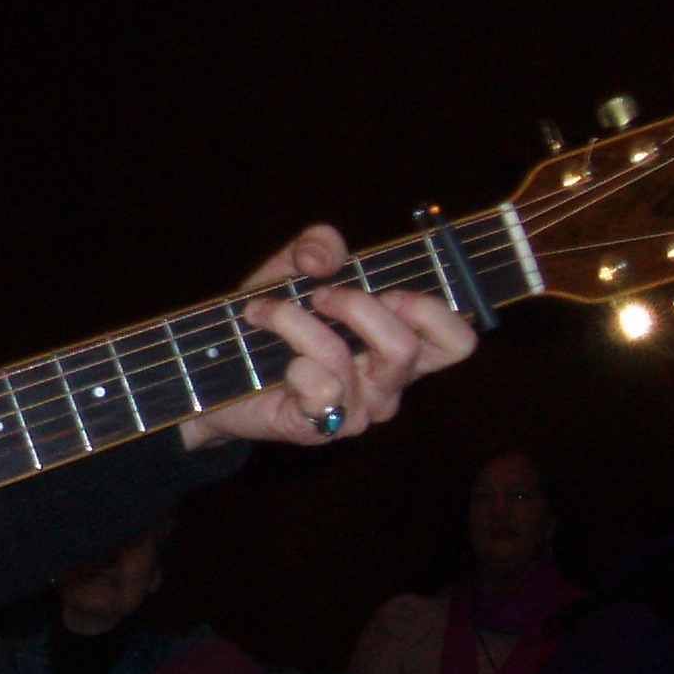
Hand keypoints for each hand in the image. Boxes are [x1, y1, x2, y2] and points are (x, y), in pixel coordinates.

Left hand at [179, 223, 475, 452]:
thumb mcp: (293, 269)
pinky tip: (276, 361)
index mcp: (398, 348)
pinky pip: (319, 389)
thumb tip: (323, 259)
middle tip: (320, 295)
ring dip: (295, 321)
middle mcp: (386, 384)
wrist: (216, 370)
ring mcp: (355, 411)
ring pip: (343, 359)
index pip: (457, 341)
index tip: (386, 289)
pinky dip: (291, 361)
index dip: (431, 309)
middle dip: (358, 306)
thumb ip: (317, 246)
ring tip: (263, 311)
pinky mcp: (318, 427)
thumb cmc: (273, 321)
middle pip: (407, 348)